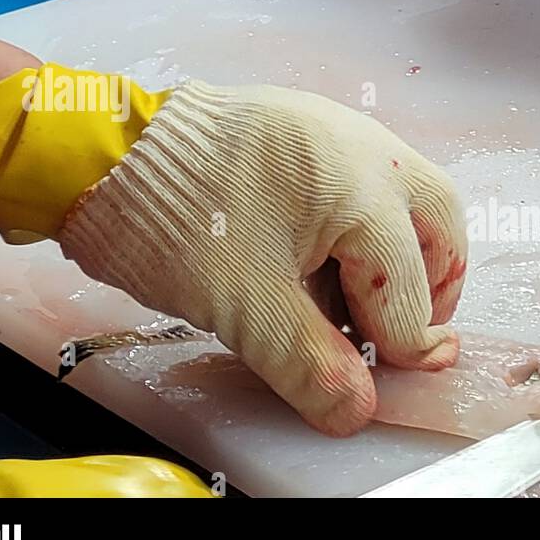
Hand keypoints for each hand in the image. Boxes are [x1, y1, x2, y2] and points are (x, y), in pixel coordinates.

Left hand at [58, 82, 467, 435]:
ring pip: (410, 199)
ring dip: (400, 257)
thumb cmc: (171, 216)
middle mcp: (368, 150)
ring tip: (359, 304)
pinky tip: (324, 265)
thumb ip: (311, 365)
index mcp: (363, 189)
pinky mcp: (312, 133)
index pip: (406, 289)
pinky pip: (368, 184)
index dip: (400, 346)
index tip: (380, 381)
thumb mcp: (246, 310)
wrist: (100, 155)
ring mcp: (342, 132)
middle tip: (402, 333)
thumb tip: (355, 407)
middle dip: (429, 288)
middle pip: (439, 228)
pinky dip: (365, 231)